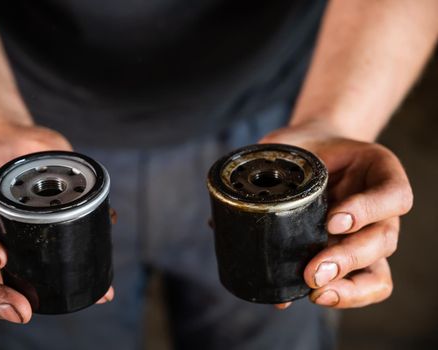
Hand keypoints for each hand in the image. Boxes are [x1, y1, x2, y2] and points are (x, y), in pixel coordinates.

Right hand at [0, 124, 113, 322]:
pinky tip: (87, 294)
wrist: (13, 153)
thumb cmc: (19, 150)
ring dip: (2, 304)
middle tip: (22, 308)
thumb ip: (68, 168)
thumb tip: (109, 212)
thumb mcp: (37, 144)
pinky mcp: (7, 253)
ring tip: (32, 311)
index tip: (0, 256)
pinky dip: (48, 290)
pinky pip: (17, 276)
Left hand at [260, 121, 412, 308]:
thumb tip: (215, 217)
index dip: (367, 211)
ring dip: (348, 287)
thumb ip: (266, 165)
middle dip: (348, 259)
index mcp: (379, 174)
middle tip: (314, 270)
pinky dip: (339, 295)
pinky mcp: (351, 257)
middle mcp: (381, 210)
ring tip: (313, 290)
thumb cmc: (307, 146)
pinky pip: (359, 285)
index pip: (393, 195)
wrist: (317, 150)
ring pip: (378, 271)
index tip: (333, 221)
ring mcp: (369, 237)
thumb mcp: (291, 143)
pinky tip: (302, 297)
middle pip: (383, 240)